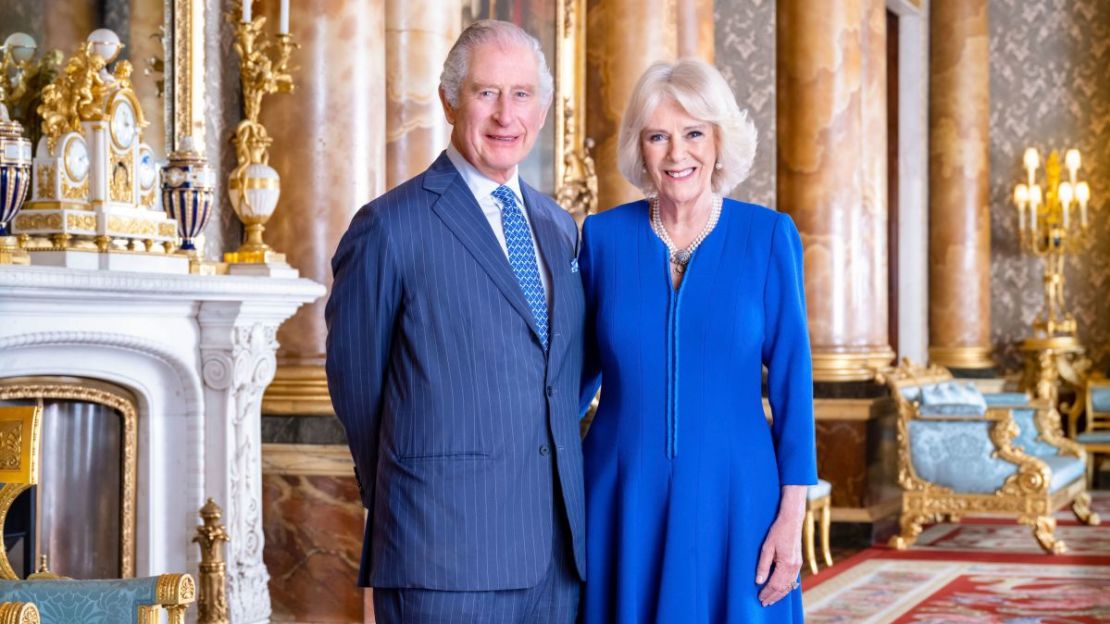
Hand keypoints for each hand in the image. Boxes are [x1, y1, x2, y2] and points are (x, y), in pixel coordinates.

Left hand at [755, 485, 806, 606]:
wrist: (792, 520)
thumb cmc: (778, 531)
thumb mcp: (766, 547)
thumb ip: (763, 565)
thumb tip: (758, 581)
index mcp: (786, 564)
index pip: (775, 584)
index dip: (767, 593)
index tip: (759, 598)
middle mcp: (794, 567)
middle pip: (783, 588)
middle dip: (773, 597)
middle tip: (764, 603)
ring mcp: (798, 565)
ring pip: (789, 585)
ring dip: (780, 594)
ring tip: (771, 599)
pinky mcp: (799, 562)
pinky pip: (793, 580)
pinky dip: (787, 587)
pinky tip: (781, 589)